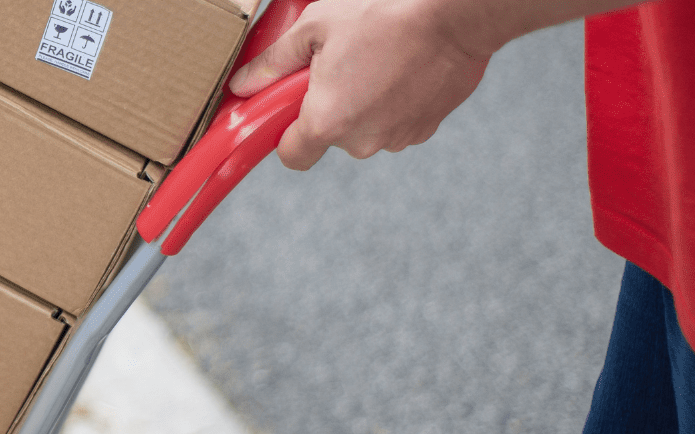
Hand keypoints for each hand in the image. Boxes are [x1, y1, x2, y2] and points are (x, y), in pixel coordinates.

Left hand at [227, 0, 494, 169]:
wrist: (452, 16)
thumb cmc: (381, 15)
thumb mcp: (313, 29)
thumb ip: (273, 63)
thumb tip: (242, 85)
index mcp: (326, 122)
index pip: (292, 156)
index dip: (287, 136)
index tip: (290, 112)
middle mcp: (361, 141)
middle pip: (332, 137)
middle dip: (330, 108)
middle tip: (337, 66)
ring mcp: (397, 138)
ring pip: (366, 129)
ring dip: (364, 104)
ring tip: (374, 62)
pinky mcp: (426, 129)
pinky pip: (396, 122)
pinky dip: (394, 103)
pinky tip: (401, 69)